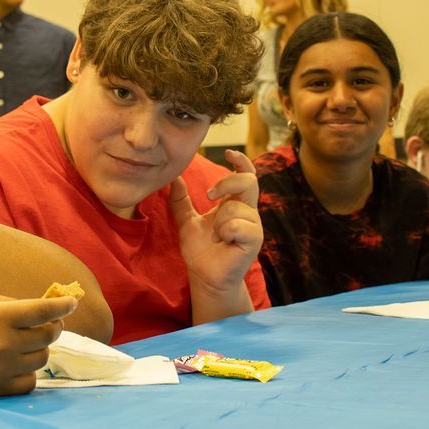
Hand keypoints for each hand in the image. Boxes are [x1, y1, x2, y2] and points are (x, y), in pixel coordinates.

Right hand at [0, 292, 75, 395]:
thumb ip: (9, 303)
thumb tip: (37, 308)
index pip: (43, 310)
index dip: (62, 306)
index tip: (71, 303)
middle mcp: (4, 343)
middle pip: (49, 336)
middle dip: (53, 327)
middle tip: (46, 323)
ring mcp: (1, 368)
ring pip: (41, 359)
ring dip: (39, 349)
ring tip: (26, 344)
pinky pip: (29, 383)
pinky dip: (29, 373)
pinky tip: (18, 365)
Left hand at [170, 149, 262, 295]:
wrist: (204, 276)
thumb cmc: (200, 250)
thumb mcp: (186, 220)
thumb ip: (180, 200)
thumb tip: (174, 177)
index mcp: (234, 204)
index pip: (246, 175)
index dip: (241, 161)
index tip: (228, 153)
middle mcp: (247, 212)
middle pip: (249, 181)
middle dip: (226, 182)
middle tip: (208, 195)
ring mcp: (253, 226)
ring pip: (236, 206)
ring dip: (218, 221)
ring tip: (216, 237)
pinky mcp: (254, 240)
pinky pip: (239, 224)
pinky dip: (226, 231)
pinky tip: (224, 242)